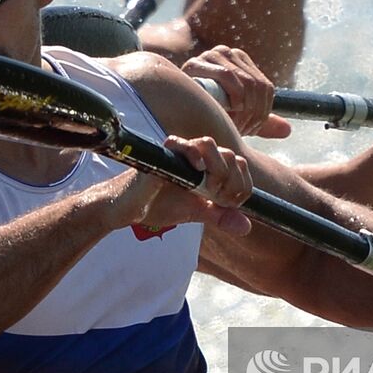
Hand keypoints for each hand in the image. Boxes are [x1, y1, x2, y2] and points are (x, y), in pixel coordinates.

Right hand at [114, 135, 253, 237]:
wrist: (126, 209)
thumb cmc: (158, 205)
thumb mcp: (195, 213)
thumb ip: (219, 216)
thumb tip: (246, 227)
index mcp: (207, 164)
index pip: (239, 165)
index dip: (240, 187)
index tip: (227, 204)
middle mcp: (196, 154)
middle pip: (231, 155)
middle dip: (231, 182)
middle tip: (216, 199)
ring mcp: (179, 152)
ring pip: (210, 145)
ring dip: (217, 170)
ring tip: (207, 188)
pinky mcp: (163, 155)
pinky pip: (183, 146)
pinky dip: (194, 156)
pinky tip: (198, 171)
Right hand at [182, 46, 291, 138]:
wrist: (174, 107)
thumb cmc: (208, 113)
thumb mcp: (240, 118)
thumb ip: (262, 122)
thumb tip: (288, 130)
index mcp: (241, 62)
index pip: (266, 88)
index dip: (263, 112)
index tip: (252, 129)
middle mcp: (229, 53)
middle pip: (257, 86)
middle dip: (253, 113)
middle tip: (242, 130)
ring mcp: (214, 54)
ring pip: (246, 82)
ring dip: (244, 109)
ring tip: (234, 124)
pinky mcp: (197, 62)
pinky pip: (228, 76)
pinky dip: (233, 95)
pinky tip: (228, 109)